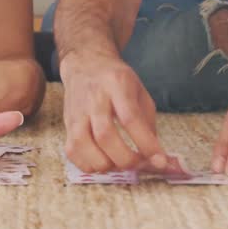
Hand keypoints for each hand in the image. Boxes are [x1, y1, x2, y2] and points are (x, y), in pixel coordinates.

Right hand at [59, 50, 166, 171]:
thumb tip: (157, 158)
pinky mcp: (67, 123)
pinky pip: (72, 151)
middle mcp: (94, 97)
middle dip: (125, 159)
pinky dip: (88, 165)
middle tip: (138, 163)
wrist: (86, 64)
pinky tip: (102, 161)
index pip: (130, 118)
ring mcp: (77, 111)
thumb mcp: (140, 93)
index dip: (146, 143)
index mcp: (117, 84)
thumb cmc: (117, 81)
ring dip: (106, 164)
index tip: (160, 160)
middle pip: (105, 135)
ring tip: (119, 162)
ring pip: (83, 145)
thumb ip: (148, 124)